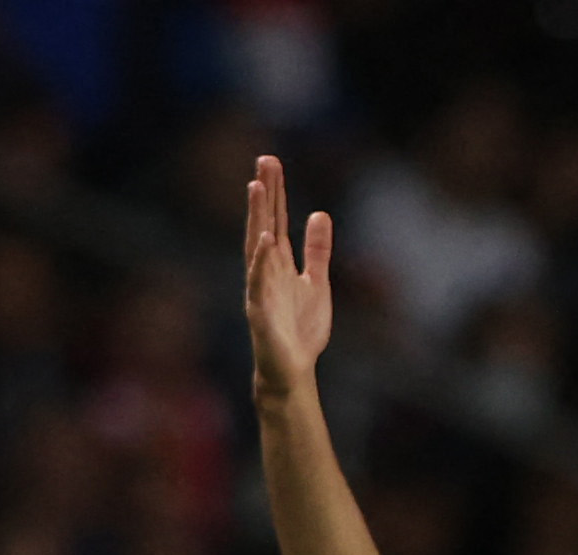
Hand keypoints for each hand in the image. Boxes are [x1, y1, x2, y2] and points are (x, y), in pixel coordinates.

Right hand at [242, 155, 333, 395]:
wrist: (292, 369)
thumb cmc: (300, 328)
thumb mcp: (316, 282)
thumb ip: (316, 250)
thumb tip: (319, 214)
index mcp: (279, 263)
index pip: (275, 220)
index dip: (275, 192)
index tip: (271, 163)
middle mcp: (265, 270)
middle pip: (264, 224)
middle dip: (265, 194)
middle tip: (265, 161)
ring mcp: (260, 288)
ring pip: (257, 247)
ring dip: (257, 217)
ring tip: (257, 188)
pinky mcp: (261, 311)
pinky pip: (260, 283)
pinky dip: (262, 262)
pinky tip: (264, 241)